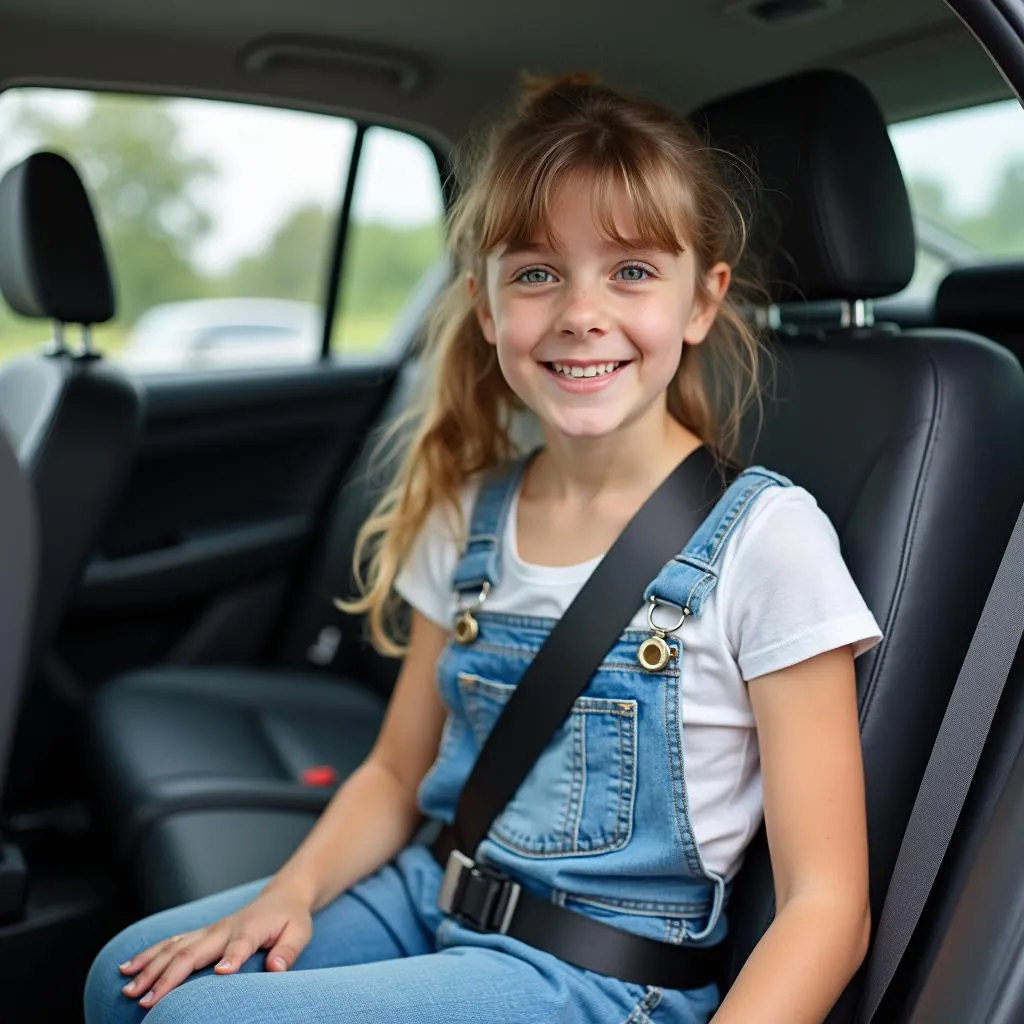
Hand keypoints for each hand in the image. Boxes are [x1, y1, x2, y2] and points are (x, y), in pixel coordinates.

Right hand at [117, 886, 313, 1008]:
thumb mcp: (299, 933)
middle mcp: (223, 929)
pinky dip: (148, 955)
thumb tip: (276, 968)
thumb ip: (288, 950)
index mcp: (250, 929)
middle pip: (193, 951)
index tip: (221, 973)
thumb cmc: (290, 919)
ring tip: (129, 988)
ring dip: (150, 968)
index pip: (239, 945)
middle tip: (148, 1000)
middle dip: (169, 975)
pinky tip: (127, 967)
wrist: (282, 897)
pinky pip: (170, 943)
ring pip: (174, 948)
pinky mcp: (200, 934)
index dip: (231, 958)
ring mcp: (208, 931)